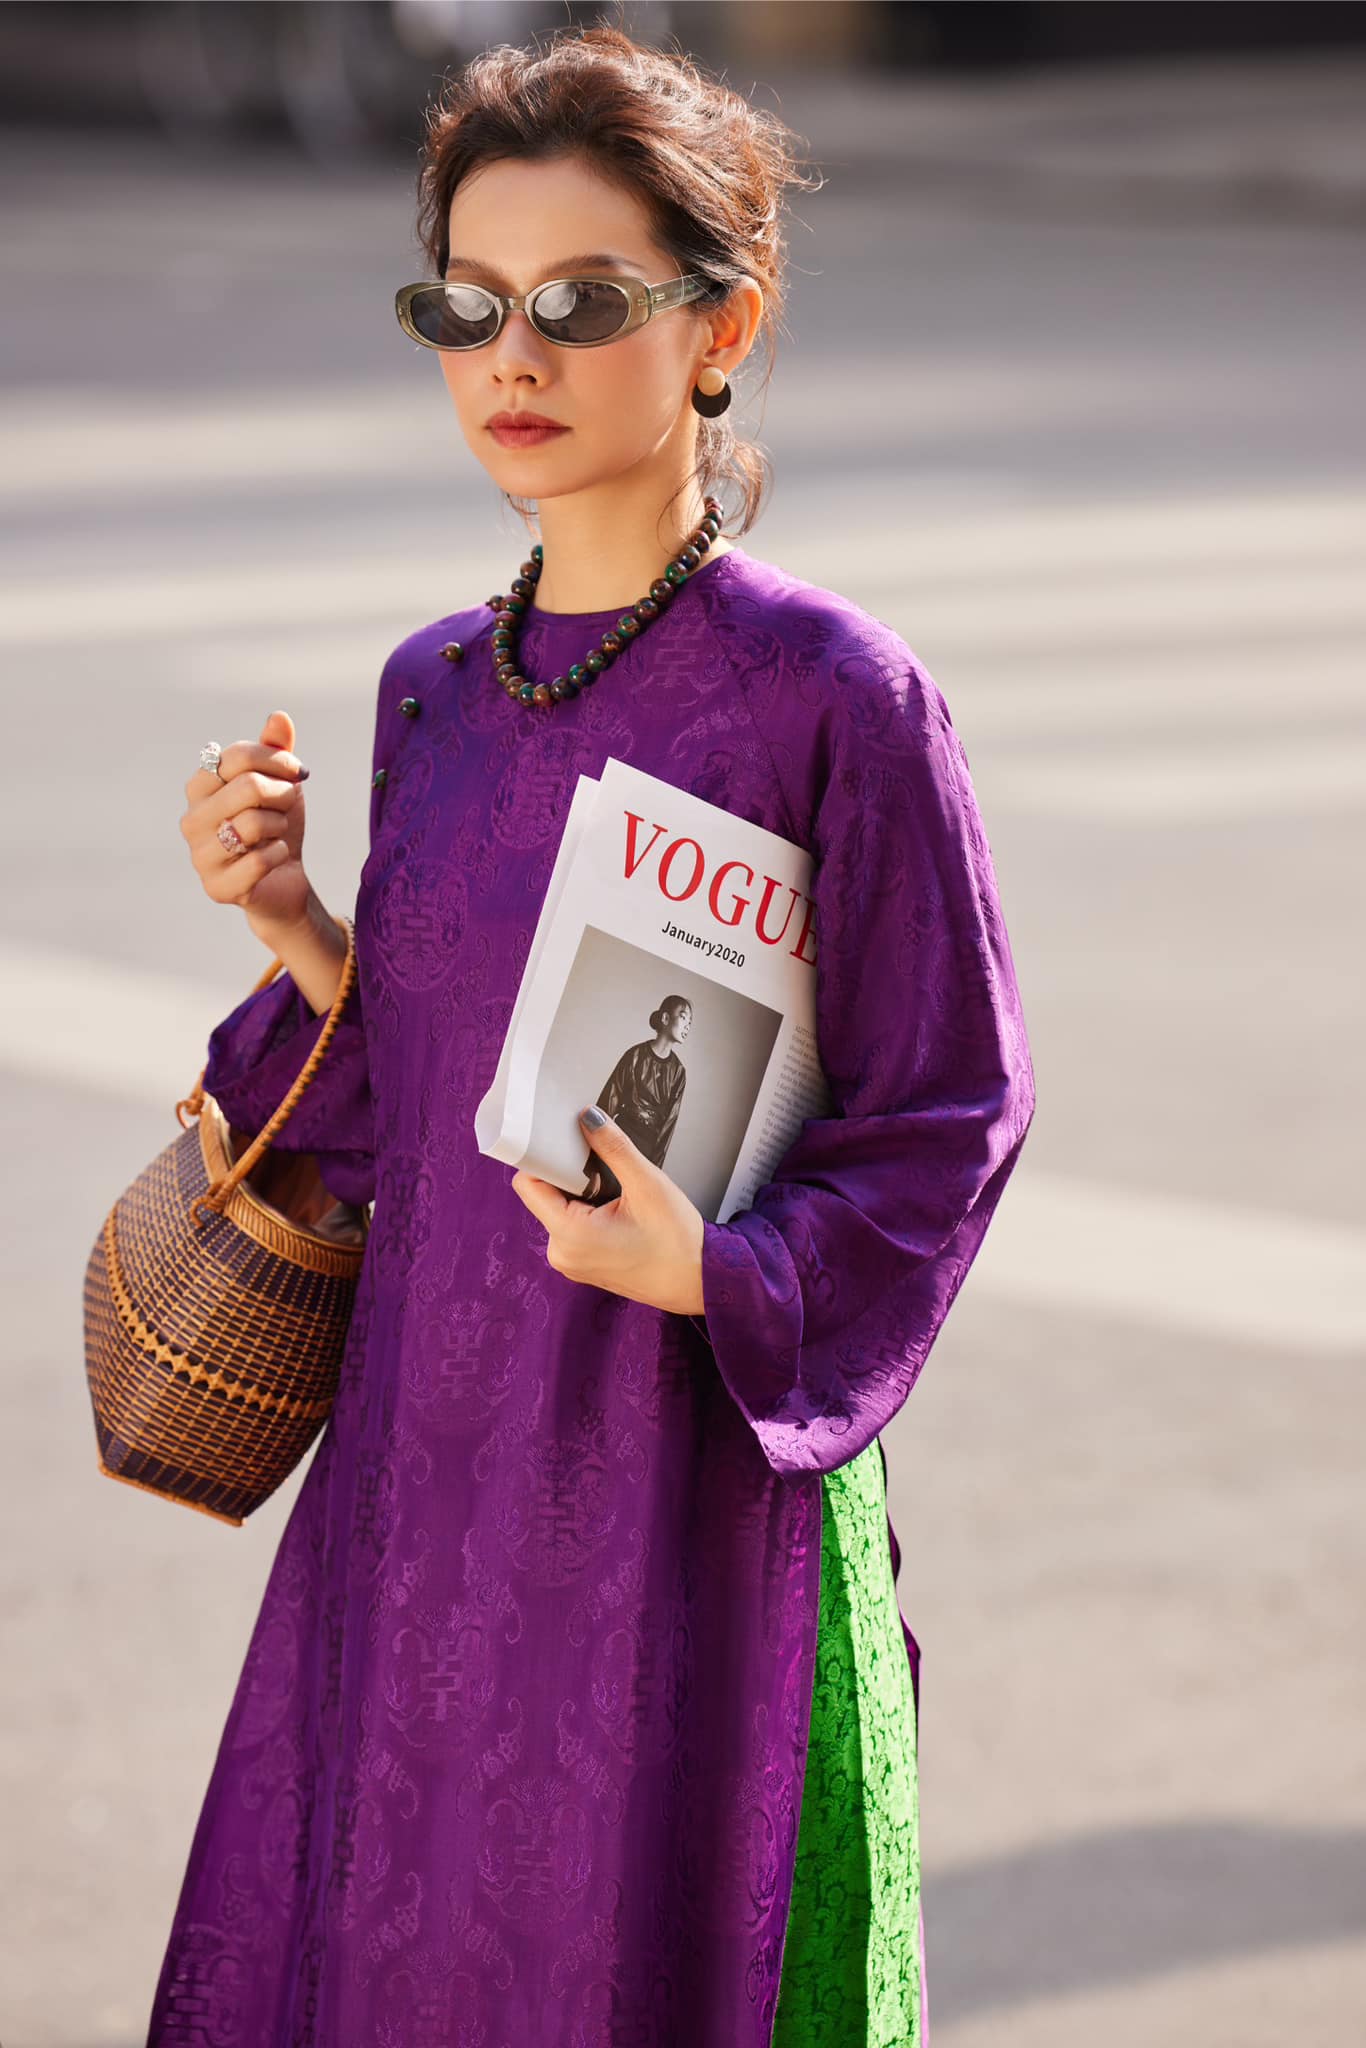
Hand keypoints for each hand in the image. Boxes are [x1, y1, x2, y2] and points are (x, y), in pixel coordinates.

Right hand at [180, 708, 310, 934]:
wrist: (283, 879)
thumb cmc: (276, 825)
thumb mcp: (280, 783)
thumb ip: (275, 751)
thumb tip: (279, 716)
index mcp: (199, 787)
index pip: (238, 755)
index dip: (278, 761)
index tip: (298, 774)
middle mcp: (190, 819)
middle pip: (248, 786)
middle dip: (283, 795)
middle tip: (289, 807)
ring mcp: (199, 855)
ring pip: (253, 823)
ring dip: (281, 825)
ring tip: (278, 832)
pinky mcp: (216, 887)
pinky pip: (259, 860)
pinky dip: (280, 854)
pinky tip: (276, 856)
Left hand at [511, 1109, 705, 1316]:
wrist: (700, 1282)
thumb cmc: (678, 1241)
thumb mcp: (647, 1185)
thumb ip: (613, 1148)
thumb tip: (586, 1116)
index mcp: (570, 1235)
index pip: (528, 1185)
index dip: (543, 1157)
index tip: (565, 1139)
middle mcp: (561, 1253)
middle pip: (543, 1196)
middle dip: (567, 1174)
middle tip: (600, 1162)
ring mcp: (571, 1262)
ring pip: (558, 1210)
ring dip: (579, 1192)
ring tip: (614, 1189)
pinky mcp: (582, 1265)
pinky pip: (571, 1227)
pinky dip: (586, 1210)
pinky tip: (615, 1207)